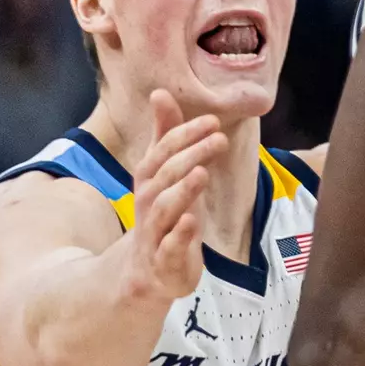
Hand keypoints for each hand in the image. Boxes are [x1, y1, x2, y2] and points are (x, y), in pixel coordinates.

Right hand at [124, 90, 224, 302]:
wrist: (146, 273)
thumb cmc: (164, 214)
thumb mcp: (166, 174)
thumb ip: (165, 136)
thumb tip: (160, 93)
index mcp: (149, 181)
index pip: (162, 152)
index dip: (185, 135)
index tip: (214, 121)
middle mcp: (147, 204)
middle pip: (163, 177)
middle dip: (190, 156)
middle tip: (219, 139)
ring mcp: (154, 234)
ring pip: (162, 211)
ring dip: (183, 191)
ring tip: (203, 173)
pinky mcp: (164, 263)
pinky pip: (167, 249)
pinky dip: (179, 236)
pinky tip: (193, 222)